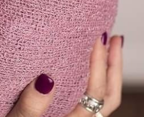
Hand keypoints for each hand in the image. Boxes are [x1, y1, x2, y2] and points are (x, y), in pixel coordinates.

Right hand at [6, 35, 122, 116]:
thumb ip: (30, 106)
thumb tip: (47, 79)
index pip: (94, 93)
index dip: (99, 64)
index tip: (96, 37)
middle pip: (108, 97)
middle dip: (113, 65)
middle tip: (113, 36)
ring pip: (103, 100)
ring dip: (108, 72)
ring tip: (108, 46)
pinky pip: (92, 102)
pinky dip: (96, 81)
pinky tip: (86, 67)